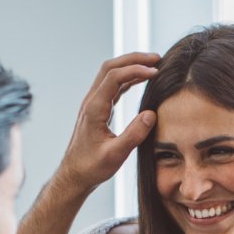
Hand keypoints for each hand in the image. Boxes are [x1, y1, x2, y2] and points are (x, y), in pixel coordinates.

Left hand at [55, 52, 159, 195]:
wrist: (75, 175)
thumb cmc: (92, 167)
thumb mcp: (115, 155)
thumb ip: (133, 135)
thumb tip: (151, 114)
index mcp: (94, 109)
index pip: (114, 77)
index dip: (136, 70)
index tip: (156, 72)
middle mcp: (91, 102)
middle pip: (111, 67)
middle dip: (134, 59)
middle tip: (158, 58)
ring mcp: (93, 104)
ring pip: (111, 74)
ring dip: (131, 66)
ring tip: (154, 65)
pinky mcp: (98, 110)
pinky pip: (113, 86)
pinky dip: (128, 79)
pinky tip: (142, 80)